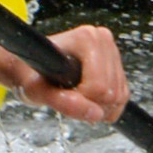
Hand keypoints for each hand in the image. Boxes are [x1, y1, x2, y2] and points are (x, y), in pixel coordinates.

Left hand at [0, 18, 129, 122]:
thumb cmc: (30, 75)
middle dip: (90, 104)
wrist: (29, 68)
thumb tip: (95, 114)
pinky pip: (123, 98)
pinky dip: (105, 106)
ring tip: (74, 96)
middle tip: (66, 96)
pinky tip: (86, 99)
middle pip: (112, 93)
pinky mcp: (117, 66)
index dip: (81, 100)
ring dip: (97, 107)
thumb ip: (63, 102)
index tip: (60, 93)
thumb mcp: (37, 91)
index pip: (99, 86)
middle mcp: (103, 39)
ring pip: (120, 97)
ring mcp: (112, 51)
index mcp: (87, 38)